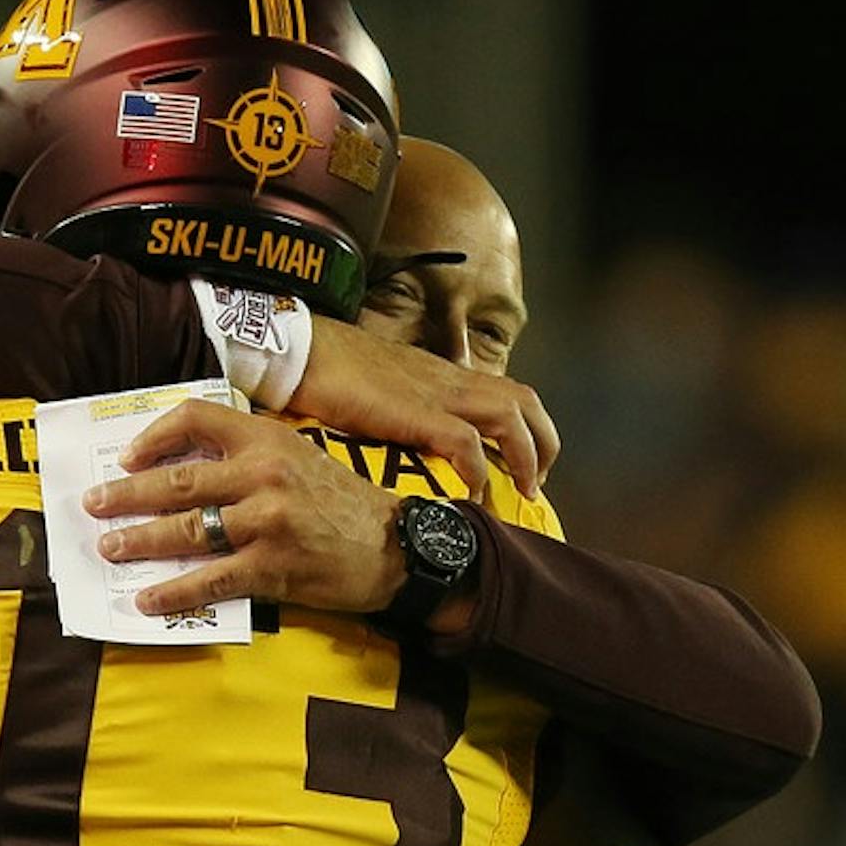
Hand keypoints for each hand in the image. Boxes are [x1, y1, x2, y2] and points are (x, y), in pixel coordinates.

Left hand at [82, 400, 406, 614]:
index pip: (197, 418)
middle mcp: (263, 474)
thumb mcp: (299, 458)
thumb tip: (183, 471)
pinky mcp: (273, 566)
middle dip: (127, 495)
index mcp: (266, 439)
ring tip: (109, 548)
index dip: (154, 436)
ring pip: (186, 531)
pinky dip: (173, 592)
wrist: (396, 547)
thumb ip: (248, 456)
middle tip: (93, 506)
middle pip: (178, 482)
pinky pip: (210, 580)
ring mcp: (266, 521)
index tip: (127, 456)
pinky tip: (147, 600)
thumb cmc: (342, 503)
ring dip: (140, 540)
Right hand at [292, 316, 559, 499]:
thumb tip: (409, 439)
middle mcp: (451, 380)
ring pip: (511, 417)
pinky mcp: (417, 413)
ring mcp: (437, 394)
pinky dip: (479, 470)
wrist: (303, 350)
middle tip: (533, 483)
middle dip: (542, 443)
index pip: (505, 393)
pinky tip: (474, 495)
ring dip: (524, 457)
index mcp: (444, 375)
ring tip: (520, 492)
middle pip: (524, 402)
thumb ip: (405, 408)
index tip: (523, 463)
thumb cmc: (331, 368)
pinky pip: (467, 442)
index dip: (527, 428)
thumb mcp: (383, 387)